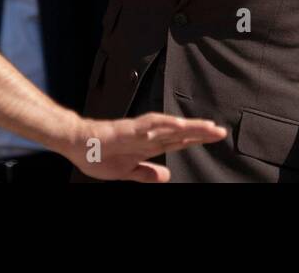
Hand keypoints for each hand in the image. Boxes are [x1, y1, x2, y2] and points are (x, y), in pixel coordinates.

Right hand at [62, 112, 226, 182]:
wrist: (77, 145)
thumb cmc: (99, 155)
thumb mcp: (127, 172)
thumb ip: (146, 173)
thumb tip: (167, 175)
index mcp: (147, 146)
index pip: (177, 142)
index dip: (196, 140)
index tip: (214, 137)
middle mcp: (147, 136)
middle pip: (178, 133)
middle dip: (200, 132)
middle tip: (221, 132)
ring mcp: (138, 131)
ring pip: (168, 126)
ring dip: (188, 126)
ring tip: (206, 127)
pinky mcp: (127, 129)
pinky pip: (148, 125)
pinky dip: (163, 123)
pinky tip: (177, 124)